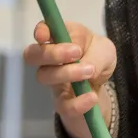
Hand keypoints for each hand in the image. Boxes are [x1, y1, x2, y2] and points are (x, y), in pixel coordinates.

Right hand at [28, 22, 116, 137]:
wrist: (102, 84)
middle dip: (52, 53)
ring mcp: (53, 82)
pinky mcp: (61, 102)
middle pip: (32, 55)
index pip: (42, 31)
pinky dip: (78, 103)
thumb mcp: (104, 49)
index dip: (40, 31)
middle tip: (76, 53)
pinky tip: (91, 97)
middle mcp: (50, 60)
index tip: (44, 35)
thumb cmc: (99, 57)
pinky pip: (63, 106)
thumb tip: (86, 66)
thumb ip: (95, 55)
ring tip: (90, 71)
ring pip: (44, 77)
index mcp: (61, 39)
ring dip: (67, 73)